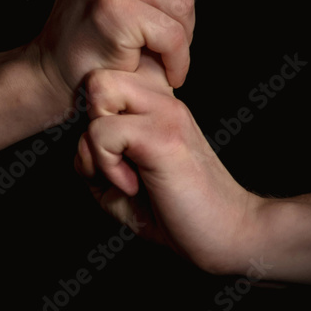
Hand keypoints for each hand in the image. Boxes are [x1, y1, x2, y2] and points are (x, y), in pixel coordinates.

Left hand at [74, 53, 262, 274]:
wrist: (231, 234)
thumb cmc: (180, 213)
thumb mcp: (124, 187)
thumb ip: (97, 163)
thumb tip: (80, 150)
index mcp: (158, 108)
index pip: (108, 80)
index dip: (94, 117)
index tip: (112, 158)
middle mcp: (164, 101)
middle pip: (98, 76)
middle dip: (89, 120)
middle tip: (113, 159)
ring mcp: (166, 114)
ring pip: (97, 92)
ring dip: (96, 146)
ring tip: (125, 176)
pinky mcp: (163, 137)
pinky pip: (103, 131)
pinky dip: (106, 164)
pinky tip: (133, 186)